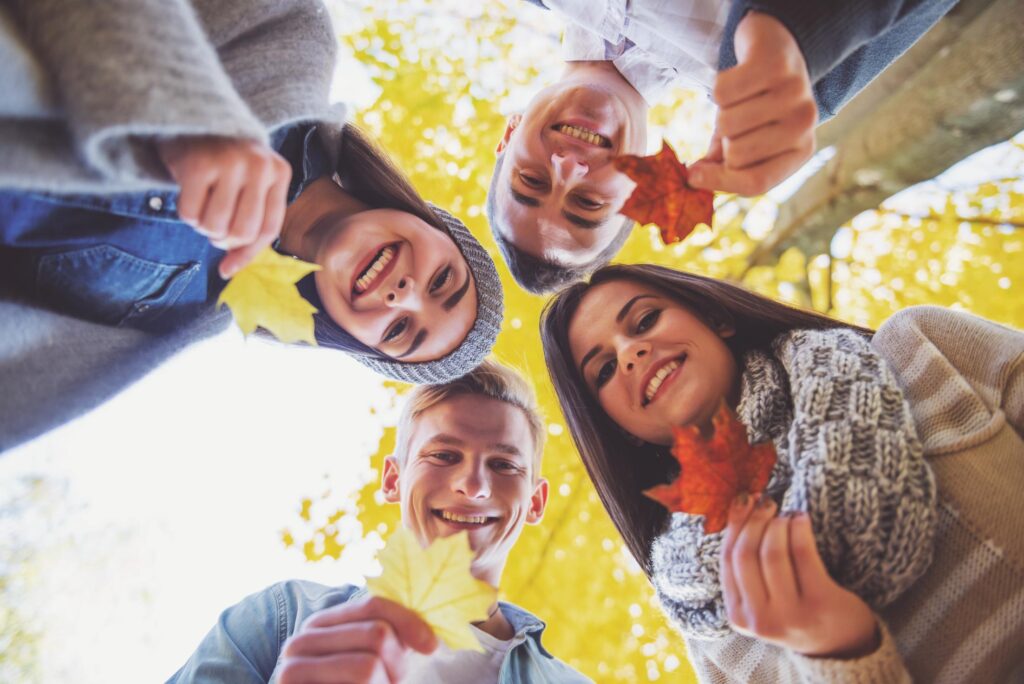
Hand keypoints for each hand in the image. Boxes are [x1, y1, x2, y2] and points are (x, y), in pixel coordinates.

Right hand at [157, 136, 291, 278]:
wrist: (193, 115)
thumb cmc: (225, 161)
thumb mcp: (249, 184)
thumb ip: (249, 223)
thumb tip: (228, 270)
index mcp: (279, 172)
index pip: (269, 228)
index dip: (248, 254)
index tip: (227, 268)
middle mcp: (259, 165)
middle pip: (242, 232)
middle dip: (222, 239)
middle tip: (212, 227)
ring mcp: (229, 163)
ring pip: (215, 226)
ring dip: (203, 226)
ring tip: (202, 207)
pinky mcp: (198, 164)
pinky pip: (190, 214)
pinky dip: (186, 214)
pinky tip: (188, 194)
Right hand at [277, 595, 437, 683]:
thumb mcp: (369, 663)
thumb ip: (388, 640)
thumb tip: (430, 634)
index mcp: (322, 624)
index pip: (374, 605)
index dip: (409, 620)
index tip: (432, 644)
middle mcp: (301, 641)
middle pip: (377, 634)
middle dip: (397, 665)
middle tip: (391, 682)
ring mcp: (292, 669)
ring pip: (368, 667)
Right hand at [689, 11, 816, 195]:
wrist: (777, 46)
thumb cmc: (757, 101)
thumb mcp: (746, 137)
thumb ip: (723, 164)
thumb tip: (694, 178)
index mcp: (801, 150)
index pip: (755, 182)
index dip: (719, 182)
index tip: (693, 176)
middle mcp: (804, 124)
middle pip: (736, 154)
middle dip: (723, 139)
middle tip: (736, 118)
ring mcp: (794, 93)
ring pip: (726, 123)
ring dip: (721, 110)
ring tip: (739, 97)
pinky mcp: (775, 64)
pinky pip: (722, 92)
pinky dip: (719, 84)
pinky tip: (737, 76)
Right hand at [720, 496, 880, 658]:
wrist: (841, 642)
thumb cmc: (796, 608)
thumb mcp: (762, 597)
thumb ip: (746, 566)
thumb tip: (739, 506)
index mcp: (738, 616)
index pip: (727, 560)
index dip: (735, 524)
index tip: (745, 500)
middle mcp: (760, 619)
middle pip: (746, 554)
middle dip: (755, 521)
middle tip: (768, 503)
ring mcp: (790, 615)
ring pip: (772, 553)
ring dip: (778, 523)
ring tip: (788, 515)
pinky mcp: (819, 604)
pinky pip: (802, 553)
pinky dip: (799, 528)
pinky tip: (802, 519)